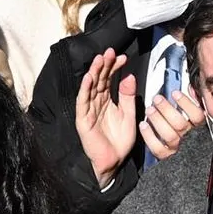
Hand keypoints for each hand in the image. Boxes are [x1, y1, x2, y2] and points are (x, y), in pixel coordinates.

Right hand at [75, 50, 137, 186]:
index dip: (115, 68)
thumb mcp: (129, 115)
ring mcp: (89, 110)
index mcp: (108, 101)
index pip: (110, 79)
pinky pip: (83, 102)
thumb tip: (129, 76)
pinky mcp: (83, 120)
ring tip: (99, 60)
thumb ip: (128, 97)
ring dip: (94, 73)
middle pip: (99, 80)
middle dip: (104, 65)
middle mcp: (97, 103)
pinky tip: (89, 79)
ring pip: (90, 88)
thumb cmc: (120, 141)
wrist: (114, 161)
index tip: (123, 58)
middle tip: (110, 52)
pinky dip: (85, 90)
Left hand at [140, 88, 206, 162]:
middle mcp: (190, 139)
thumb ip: (195, 102)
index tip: (175, 93)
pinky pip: (158, 148)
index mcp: (199, 127)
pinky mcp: (167, 156)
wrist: (186, 157)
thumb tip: (190, 88)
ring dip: (157, 120)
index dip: (186, 103)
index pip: (197, 115)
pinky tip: (143, 125)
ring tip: (149, 109)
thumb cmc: (188, 131)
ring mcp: (178, 148)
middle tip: (157, 99)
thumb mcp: (195, 115)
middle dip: (166, 109)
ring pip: (169, 135)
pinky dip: (149, 136)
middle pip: (180, 124)